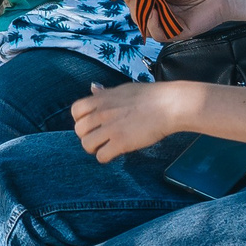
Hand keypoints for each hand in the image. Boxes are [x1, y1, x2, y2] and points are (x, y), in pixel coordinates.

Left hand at [71, 81, 186, 163]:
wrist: (170, 104)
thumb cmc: (152, 96)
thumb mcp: (124, 89)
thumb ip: (106, 93)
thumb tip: (93, 88)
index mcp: (102, 98)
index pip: (76, 110)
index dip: (81, 120)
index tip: (92, 124)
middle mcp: (103, 112)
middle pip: (79, 130)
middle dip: (87, 136)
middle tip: (100, 138)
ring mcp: (111, 127)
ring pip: (86, 145)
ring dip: (94, 148)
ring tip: (106, 147)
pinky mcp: (121, 142)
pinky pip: (101, 156)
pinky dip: (106, 157)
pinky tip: (115, 153)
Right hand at [147, 0, 245, 37]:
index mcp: (163, 1)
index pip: (141, 3)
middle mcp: (165, 14)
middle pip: (141, 16)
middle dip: (135, 6)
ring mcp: (171, 24)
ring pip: (147, 28)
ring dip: (142, 16)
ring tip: (144, 4)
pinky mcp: (180, 33)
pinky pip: (161, 35)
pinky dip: (154, 25)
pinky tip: (155, 13)